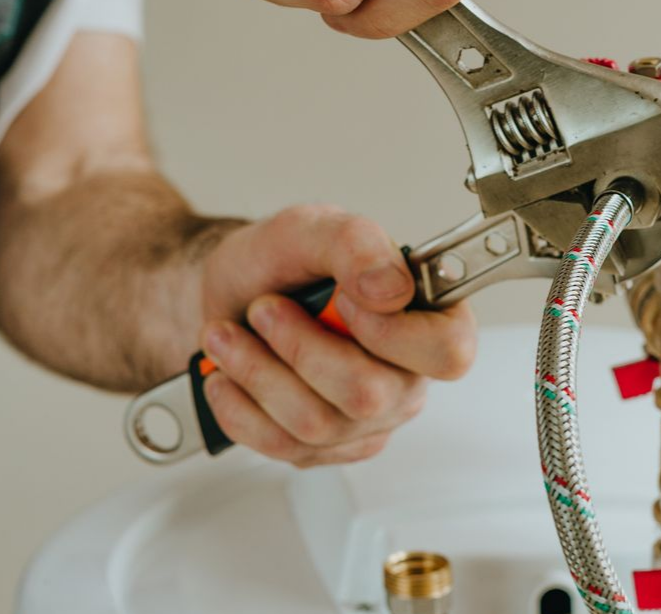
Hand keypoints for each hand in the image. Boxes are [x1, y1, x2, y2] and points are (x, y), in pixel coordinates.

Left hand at [195, 204, 476, 466]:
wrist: (231, 292)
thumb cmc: (279, 260)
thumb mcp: (310, 229)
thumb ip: (356, 243)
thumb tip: (392, 288)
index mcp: (425, 317)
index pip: (448, 352)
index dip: (392, 334)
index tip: (341, 299)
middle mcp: (405, 374)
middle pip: (368, 397)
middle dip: (297, 348)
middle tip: (263, 308)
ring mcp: (368, 418)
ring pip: (317, 425)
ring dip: (256, 372)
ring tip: (229, 335)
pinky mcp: (325, 446)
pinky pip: (282, 446)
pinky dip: (238, 406)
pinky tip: (227, 375)